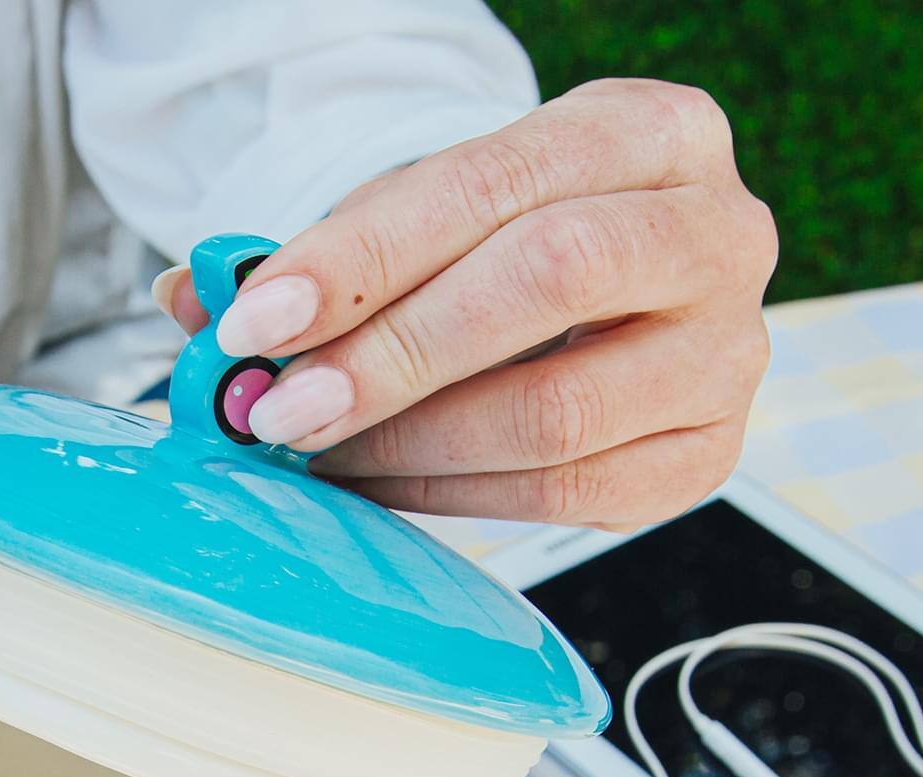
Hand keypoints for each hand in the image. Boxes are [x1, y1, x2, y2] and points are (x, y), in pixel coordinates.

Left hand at [153, 80, 776, 530]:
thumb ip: (320, 255)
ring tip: (319, 453)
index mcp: (648, 131)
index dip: (363, 259)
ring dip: (411, 443)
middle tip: (280, 409)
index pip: (492, 184)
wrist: (613, 303)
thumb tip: (194, 297)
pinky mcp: (709, 454)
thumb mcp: (423, 219)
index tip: (256, 320)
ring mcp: (729, 350)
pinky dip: (454, 498)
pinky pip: (570, 493)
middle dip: (390, 357)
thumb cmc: (504, 249)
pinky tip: (381, 485)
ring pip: (560, 409)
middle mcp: (717, 230)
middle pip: (548, 280)